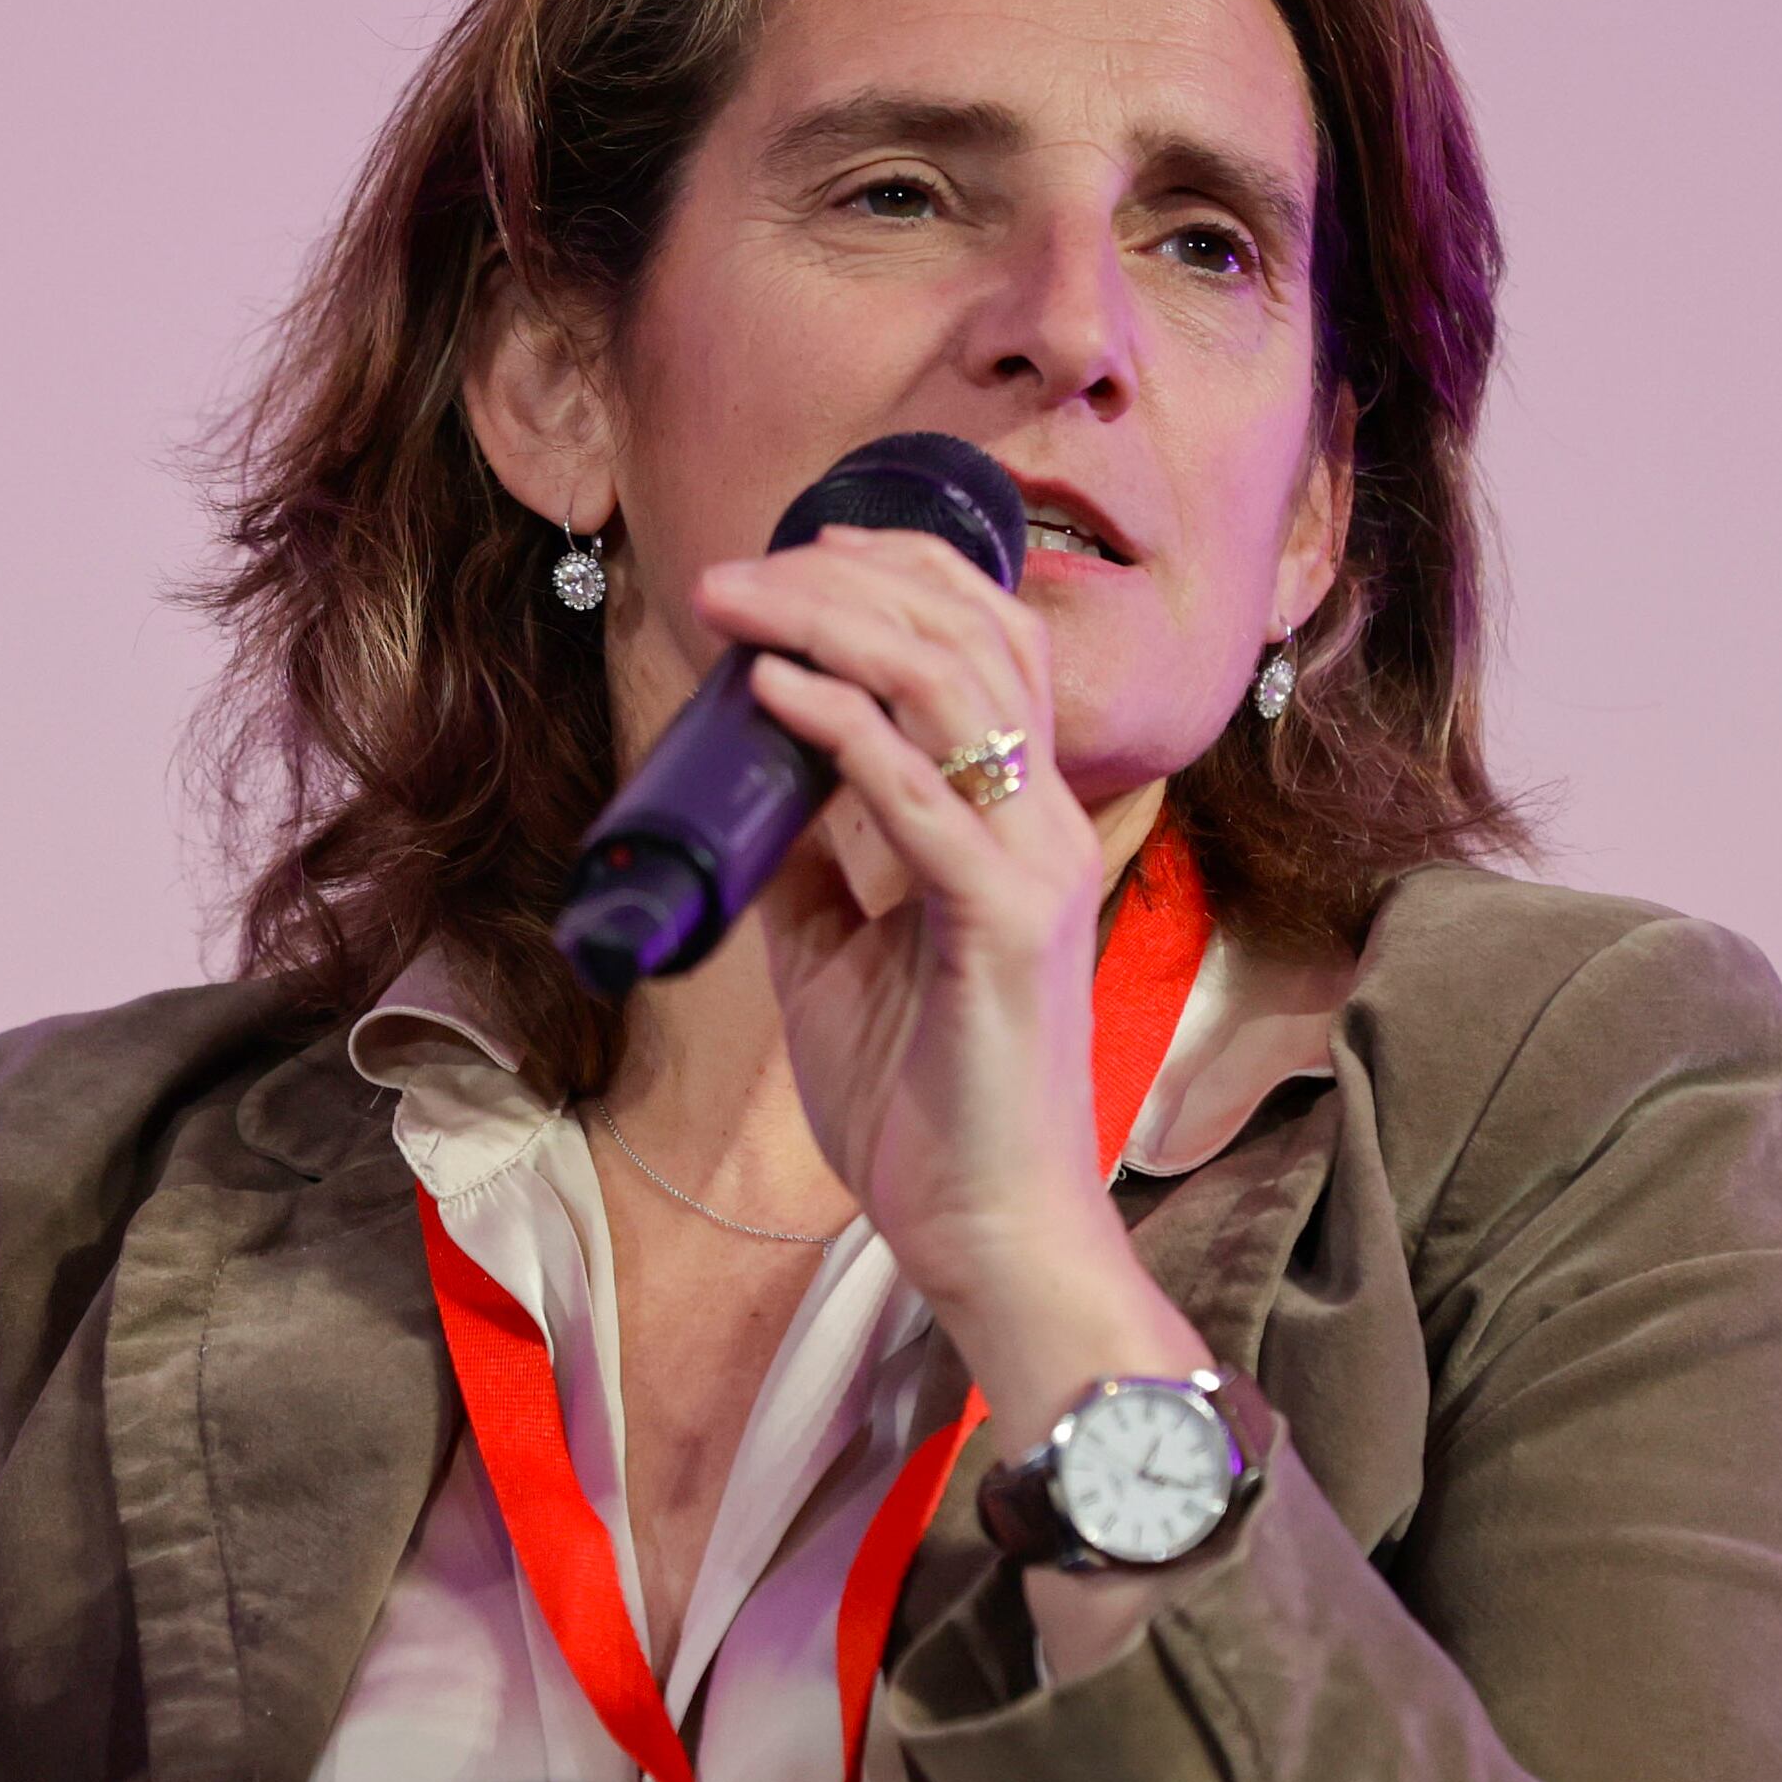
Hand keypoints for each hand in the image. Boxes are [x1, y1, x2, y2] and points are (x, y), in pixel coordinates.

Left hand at [694, 530, 1197, 1424]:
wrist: (982, 1230)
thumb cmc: (923, 1105)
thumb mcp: (838, 956)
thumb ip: (816, 868)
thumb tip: (753, 792)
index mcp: (1018, 820)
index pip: (989, 639)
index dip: (901, 572)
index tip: (797, 550)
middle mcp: (1044, 822)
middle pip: (972, 631)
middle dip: (849, 575)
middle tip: (737, 569)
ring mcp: (1031, 867)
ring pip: (952, 684)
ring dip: (832, 625)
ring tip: (739, 603)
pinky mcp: (1002, 925)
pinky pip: (919, 796)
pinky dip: (842, 728)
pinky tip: (774, 689)